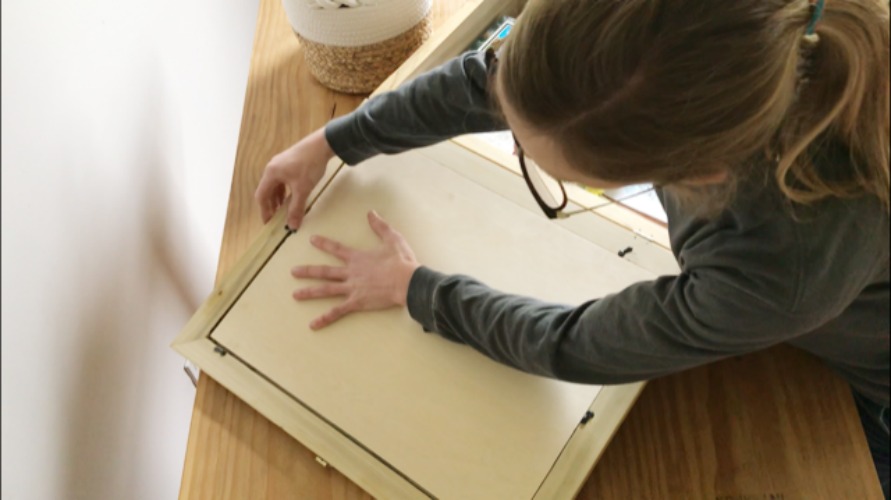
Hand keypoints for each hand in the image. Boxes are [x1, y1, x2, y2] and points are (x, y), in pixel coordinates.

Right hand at [254, 128, 334, 229]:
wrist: (322, 144)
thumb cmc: (309, 166)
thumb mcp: (303, 189)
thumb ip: (296, 208)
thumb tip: (293, 226)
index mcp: (271, 173)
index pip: (261, 196)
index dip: (264, 211)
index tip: (268, 223)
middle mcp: (272, 168)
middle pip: (267, 190)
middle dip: (271, 206)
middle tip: (277, 219)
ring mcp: (280, 163)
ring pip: (275, 185)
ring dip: (278, 198)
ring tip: (284, 210)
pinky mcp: (289, 162)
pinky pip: (282, 180)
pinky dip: (284, 190)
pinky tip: (292, 196)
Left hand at [292, 211, 420, 329]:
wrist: (407, 282)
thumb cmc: (401, 261)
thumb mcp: (392, 239)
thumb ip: (380, 226)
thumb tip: (371, 213)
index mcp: (358, 258)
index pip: (336, 248)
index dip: (323, 243)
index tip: (311, 239)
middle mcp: (350, 272)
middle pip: (324, 271)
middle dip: (308, 271)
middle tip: (293, 272)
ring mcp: (352, 288)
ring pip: (326, 290)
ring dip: (309, 292)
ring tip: (295, 295)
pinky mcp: (356, 302)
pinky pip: (337, 311)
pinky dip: (325, 318)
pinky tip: (313, 325)